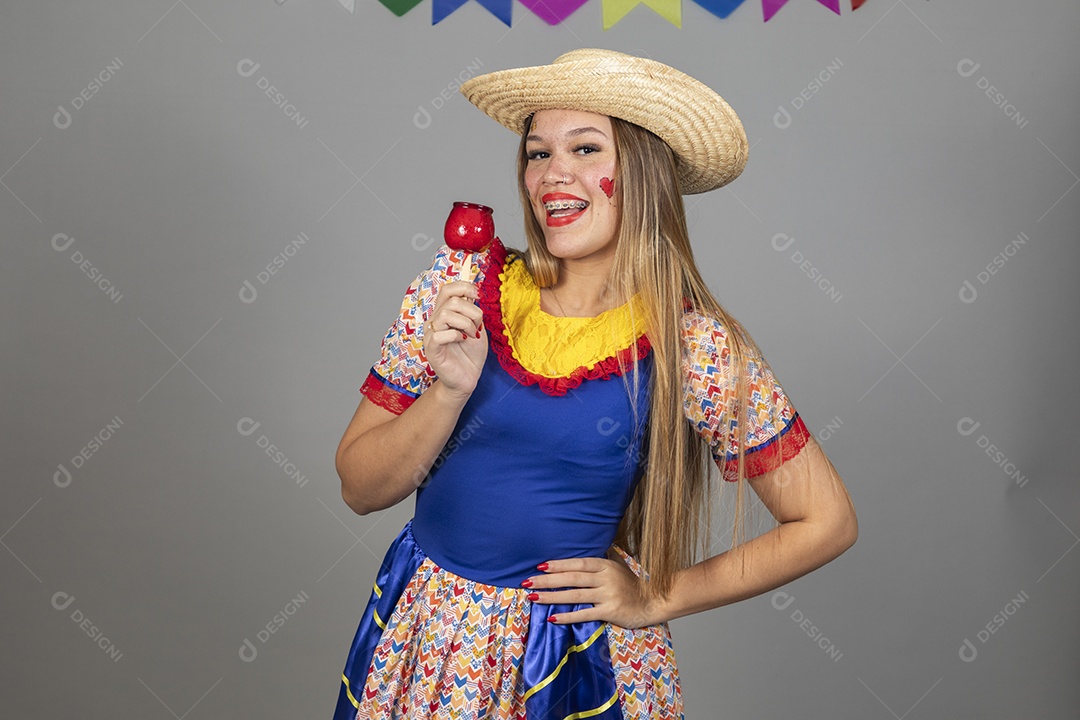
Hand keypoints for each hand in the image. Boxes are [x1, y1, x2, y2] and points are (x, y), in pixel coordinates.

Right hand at [423, 281, 486, 398]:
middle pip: (451, 301)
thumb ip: (472, 311)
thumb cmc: (471, 353)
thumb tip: (472, 293)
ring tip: (472, 336)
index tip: (478, 295)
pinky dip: (456, 335)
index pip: (447, 290)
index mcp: (444, 313)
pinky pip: (440, 334)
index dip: (463, 287)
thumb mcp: (476, 327)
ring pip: (445, 314)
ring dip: (466, 324)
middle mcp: (435, 321)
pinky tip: (463, 341)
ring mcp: (431, 335)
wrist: (468, 377)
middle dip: (471, 311)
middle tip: (477, 326)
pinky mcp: (431, 349)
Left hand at [522, 547, 656, 628]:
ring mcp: (608, 595)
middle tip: (527, 582)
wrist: (654, 601)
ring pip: (574, 595)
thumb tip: (591, 544)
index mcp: (605, 565)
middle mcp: (605, 578)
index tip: (539, 566)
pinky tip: (552, 618)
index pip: (577, 563)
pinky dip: (567, 616)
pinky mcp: (610, 612)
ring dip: (552, 596)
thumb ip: (604, 556)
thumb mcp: (619, 565)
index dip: (558, 564)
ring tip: (533, 597)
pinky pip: (584, 614)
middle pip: (571, 578)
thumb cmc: (633, 584)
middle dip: (547, 580)